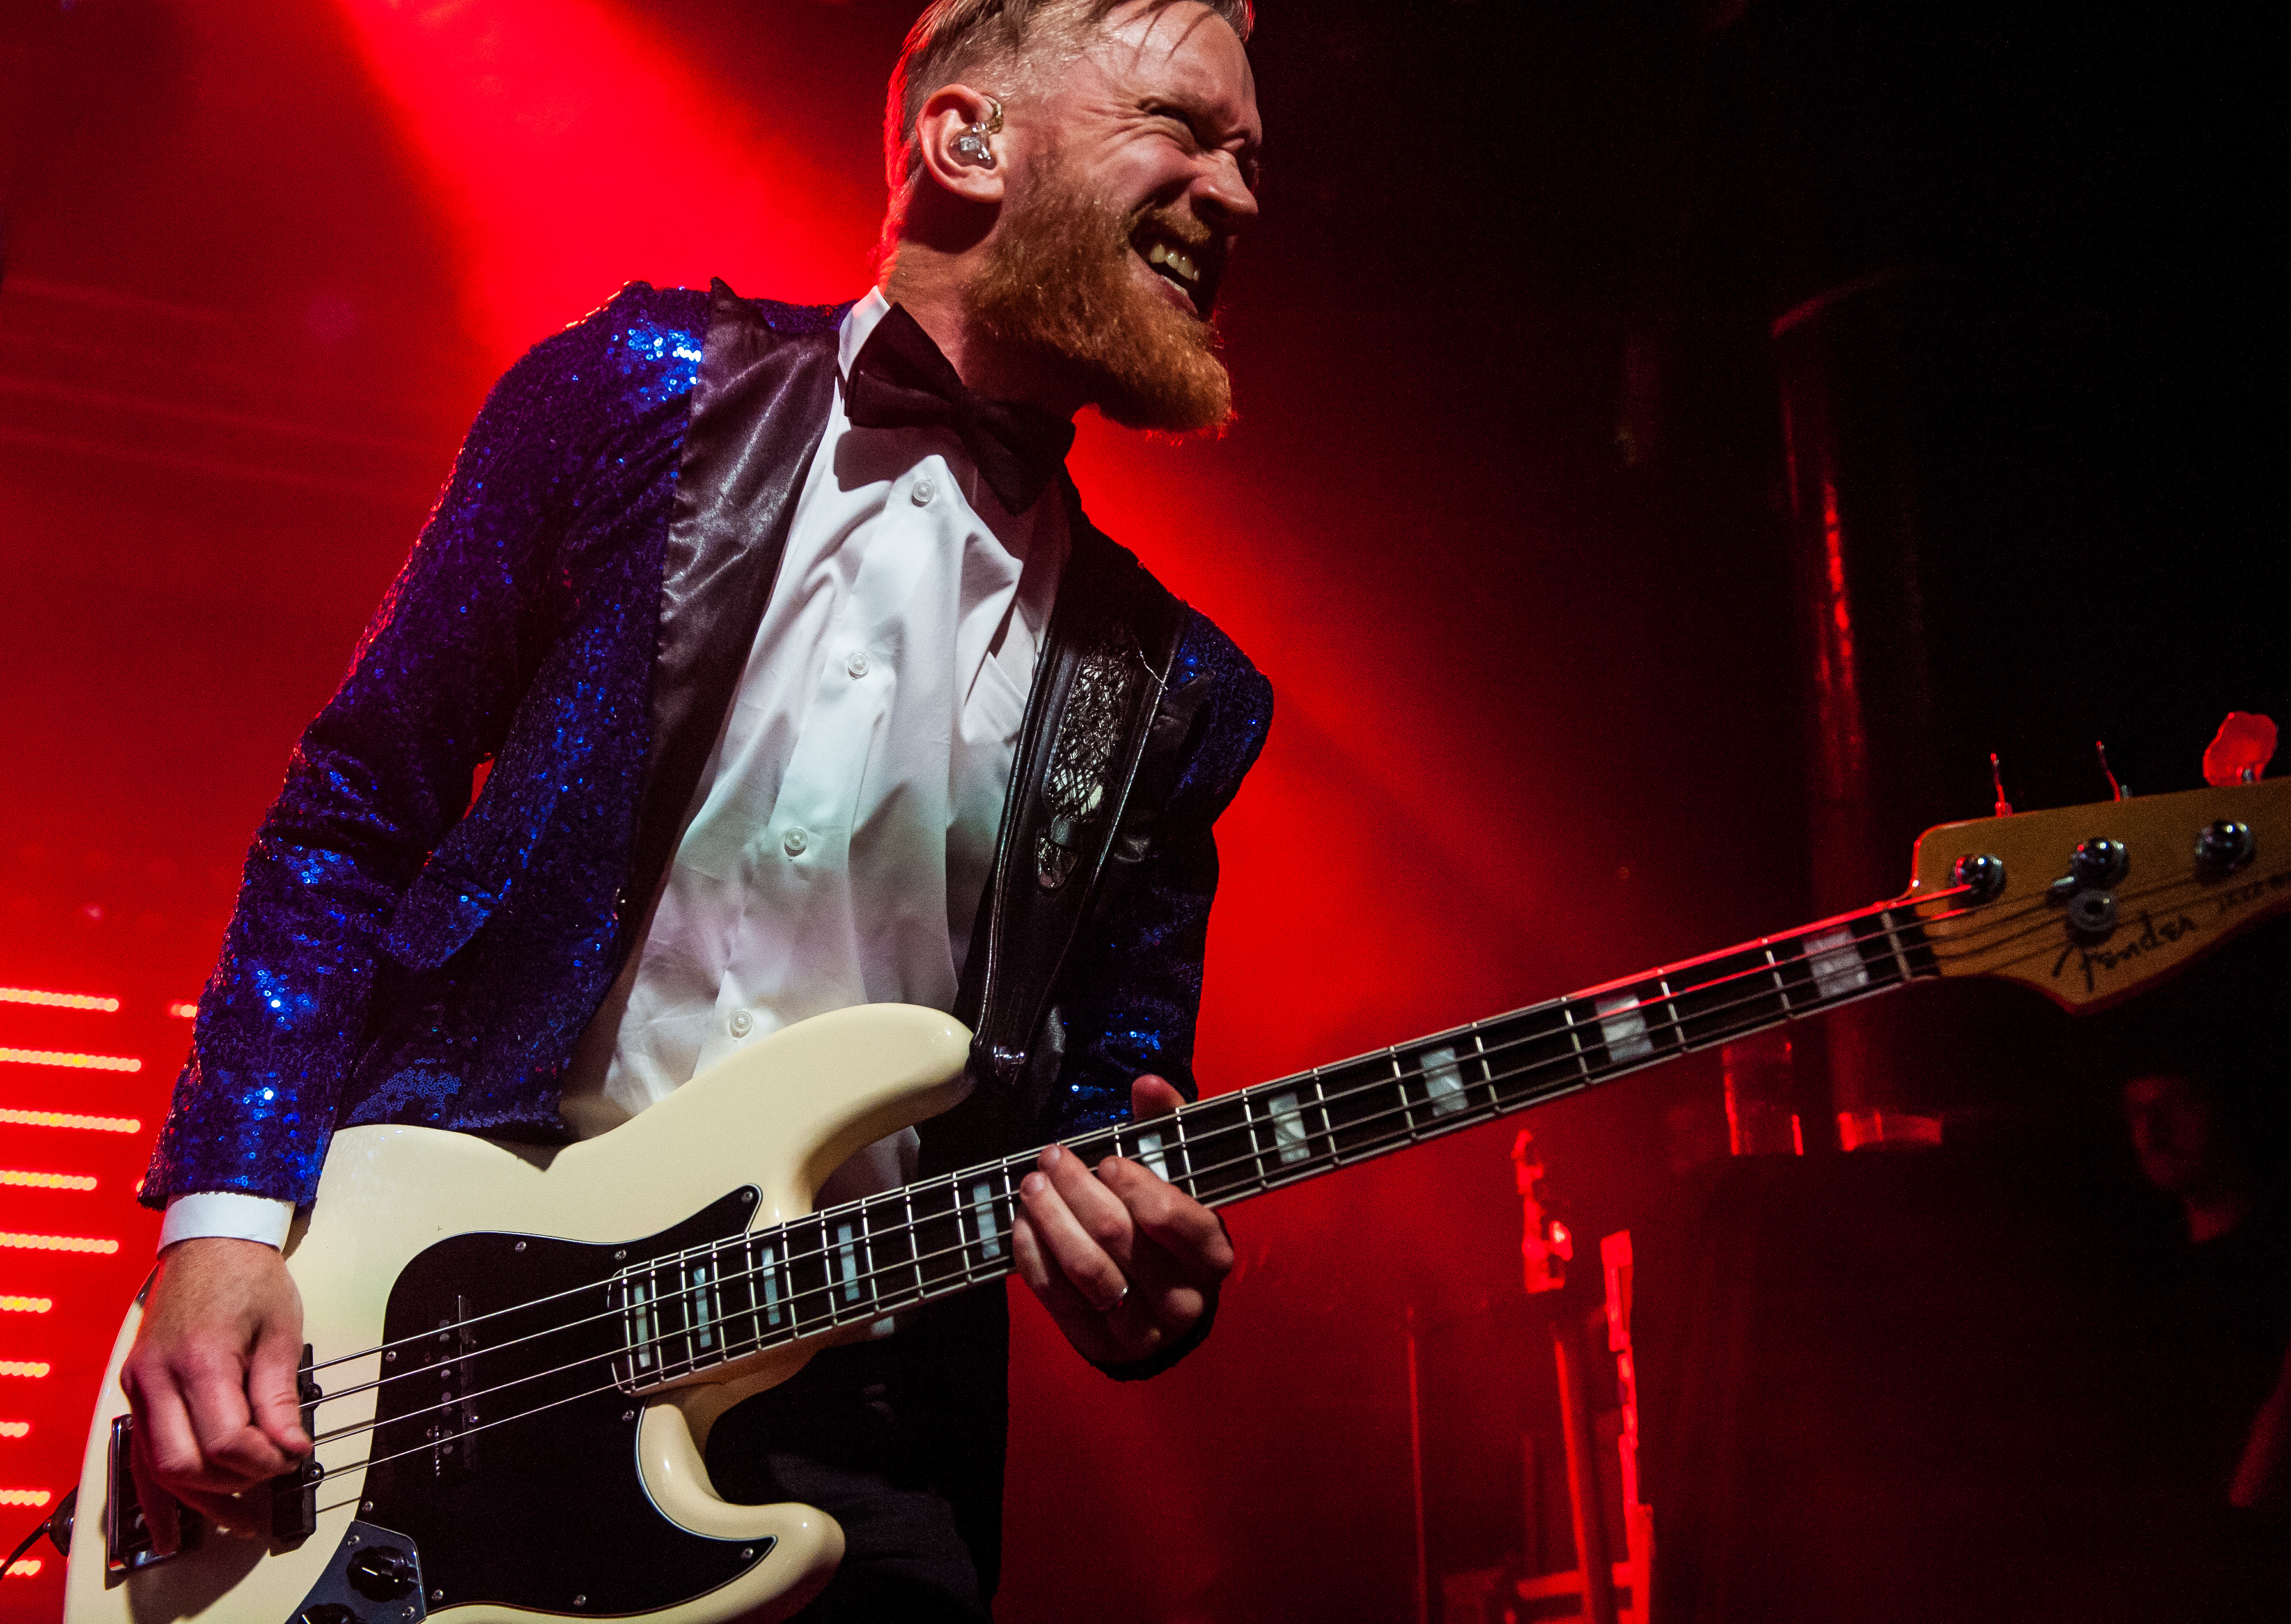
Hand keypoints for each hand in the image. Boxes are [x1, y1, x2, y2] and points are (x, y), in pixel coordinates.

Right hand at [120, 1236, 309, 1550]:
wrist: (211, 1241)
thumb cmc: (248, 1277)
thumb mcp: (282, 1332)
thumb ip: (281, 1396)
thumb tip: (292, 1448)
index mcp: (199, 1358)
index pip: (227, 1440)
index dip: (265, 1460)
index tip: (295, 1455)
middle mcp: (157, 1377)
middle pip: (185, 1464)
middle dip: (234, 1482)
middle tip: (273, 1476)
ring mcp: (138, 1385)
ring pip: (157, 1469)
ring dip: (199, 1498)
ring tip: (241, 1516)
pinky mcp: (135, 1390)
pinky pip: (142, 1455)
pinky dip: (161, 1492)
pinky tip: (177, 1522)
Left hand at [1011, 1075, 1234, 1369]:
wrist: (1164, 1308)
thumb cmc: (1169, 1228)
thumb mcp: (1178, 1177)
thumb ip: (1166, 1126)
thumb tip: (1147, 1083)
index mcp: (1211, 1254)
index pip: (1176, 1220)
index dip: (1136, 1186)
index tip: (1107, 1160)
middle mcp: (1183, 1299)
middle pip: (1120, 1238)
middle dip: (1078, 1191)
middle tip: (1052, 1157)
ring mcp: (1141, 1328)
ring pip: (1087, 1269)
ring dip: (1052, 1220)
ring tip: (1032, 1186)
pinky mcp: (1101, 1344)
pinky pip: (1059, 1298)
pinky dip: (1035, 1257)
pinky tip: (1024, 1225)